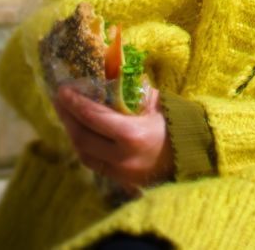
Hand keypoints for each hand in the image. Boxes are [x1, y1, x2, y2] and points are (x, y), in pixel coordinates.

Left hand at [53, 83, 173, 194]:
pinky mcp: (120, 180)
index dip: (75, 104)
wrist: (194, 154)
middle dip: (68, 117)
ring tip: (67, 115)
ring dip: (72, 133)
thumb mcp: (156, 103)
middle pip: (83, 137)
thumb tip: (110, 73)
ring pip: (84, 153)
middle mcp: (122, 157)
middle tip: (60, 100)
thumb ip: (133, 92)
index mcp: (132, 135)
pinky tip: (81, 132)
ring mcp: (120, 172)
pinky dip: (84, 146)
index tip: (63, 91)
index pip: (94, 118)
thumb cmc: (176, 123)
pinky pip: (94, 162)